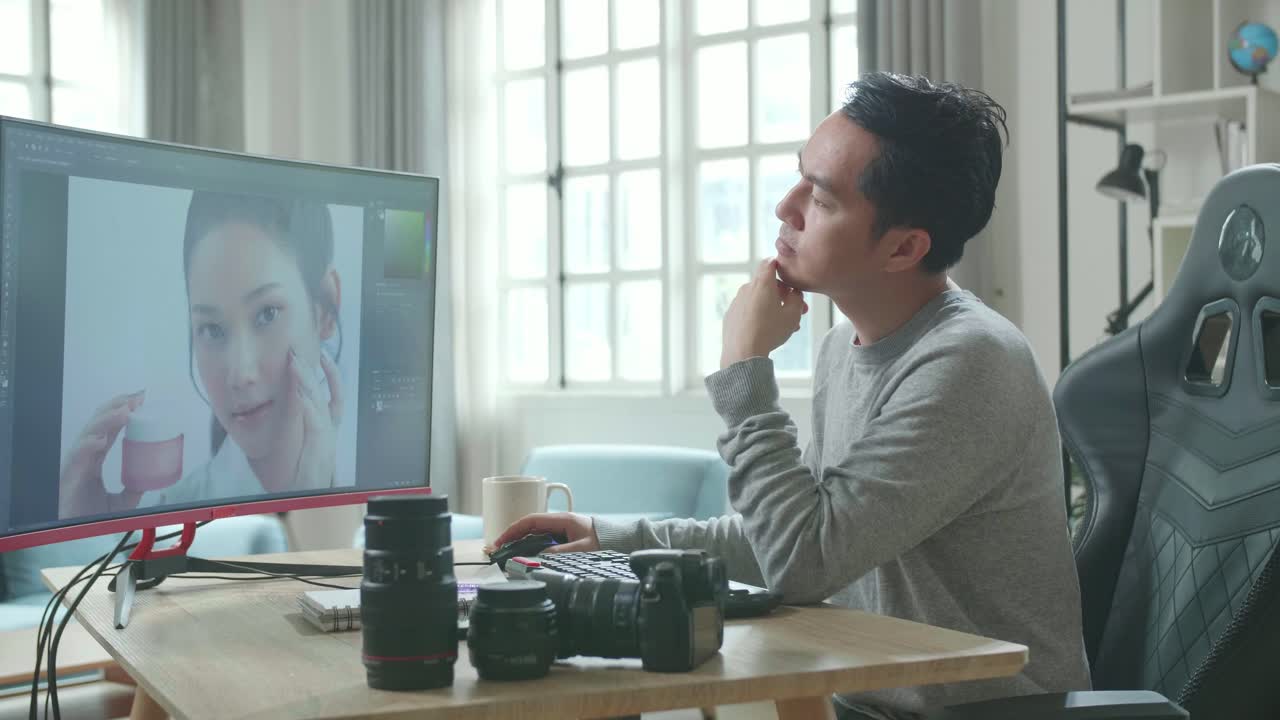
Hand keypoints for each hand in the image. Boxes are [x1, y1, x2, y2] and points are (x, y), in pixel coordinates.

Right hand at [59, 390, 145, 517]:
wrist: (74, 537)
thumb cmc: (89, 515)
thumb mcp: (121, 502)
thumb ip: (133, 489)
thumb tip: (151, 480)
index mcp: (94, 458)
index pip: (108, 428)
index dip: (122, 412)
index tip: (140, 399)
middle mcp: (84, 457)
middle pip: (97, 424)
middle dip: (116, 407)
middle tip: (137, 397)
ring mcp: (75, 464)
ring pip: (88, 434)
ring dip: (106, 421)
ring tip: (125, 411)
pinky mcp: (69, 477)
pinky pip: (77, 458)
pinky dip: (88, 446)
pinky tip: (101, 439)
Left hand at [289, 348, 342, 490]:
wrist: (309, 502)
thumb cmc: (300, 480)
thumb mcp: (295, 451)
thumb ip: (292, 432)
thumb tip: (279, 414)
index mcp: (326, 429)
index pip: (332, 395)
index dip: (329, 374)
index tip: (322, 355)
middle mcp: (329, 429)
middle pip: (325, 391)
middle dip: (313, 368)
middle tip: (300, 348)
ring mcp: (326, 436)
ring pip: (318, 400)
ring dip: (306, 379)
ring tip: (295, 361)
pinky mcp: (320, 444)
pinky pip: (314, 418)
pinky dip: (308, 401)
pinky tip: (299, 388)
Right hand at [491, 512, 599, 553]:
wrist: (619, 540)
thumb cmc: (603, 541)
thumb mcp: (583, 549)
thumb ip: (561, 553)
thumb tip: (539, 557)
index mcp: (562, 520)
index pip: (531, 520)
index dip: (513, 530)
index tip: (501, 541)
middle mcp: (559, 522)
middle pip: (529, 526)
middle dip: (512, 537)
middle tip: (498, 550)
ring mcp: (560, 529)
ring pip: (535, 533)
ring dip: (520, 542)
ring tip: (507, 554)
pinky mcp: (563, 537)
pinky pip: (542, 540)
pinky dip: (531, 546)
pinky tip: (525, 555)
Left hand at [720, 258, 807, 368]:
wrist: (743, 353)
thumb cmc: (770, 332)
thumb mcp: (793, 315)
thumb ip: (797, 298)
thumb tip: (794, 292)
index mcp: (763, 283)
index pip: (769, 263)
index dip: (780, 267)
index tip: (788, 278)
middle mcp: (747, 288)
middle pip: (766, 285)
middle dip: (783, 295)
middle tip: (798, 310)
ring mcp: (736, 302)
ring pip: (758, 299)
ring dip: (772, 307)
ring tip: (785, 325)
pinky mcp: (730, 315)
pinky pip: (747, 310)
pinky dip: (757, 315)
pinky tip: (766, 331)